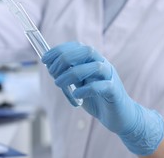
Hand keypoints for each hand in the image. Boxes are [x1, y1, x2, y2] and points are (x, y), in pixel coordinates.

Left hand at [42, 42, 163, 155]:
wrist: (118, 116)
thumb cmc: (96, 99)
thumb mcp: (79, 84)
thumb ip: (68, 74)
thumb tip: (51, 67)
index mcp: (93, 60)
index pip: (77, 47)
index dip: (59, 50)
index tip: (45, 59)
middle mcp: (103, 64)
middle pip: (87, 51)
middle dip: (65, 59)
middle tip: (52, 72)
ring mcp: (110, 77)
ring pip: (95, 66)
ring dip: (72, 74)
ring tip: (59, 84)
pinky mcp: (114, 91)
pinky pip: (102, 86)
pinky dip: (86, 89)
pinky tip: (76, 95)